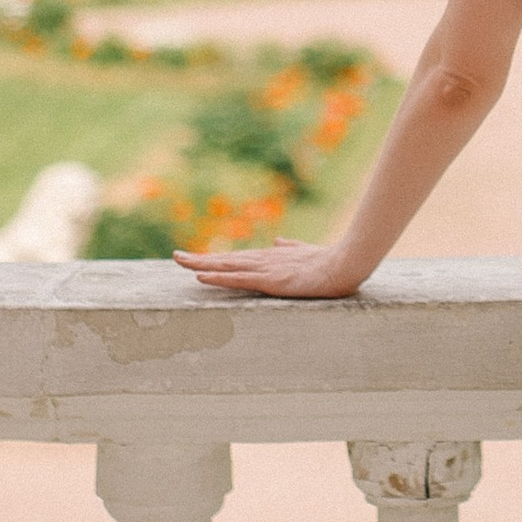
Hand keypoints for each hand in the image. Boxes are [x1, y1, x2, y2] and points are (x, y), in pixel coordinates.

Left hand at [182, 239, 369, 299]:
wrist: (345, 263)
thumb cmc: (329, 261)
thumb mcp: (305, 254)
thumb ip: (290, 248)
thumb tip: (278, 241)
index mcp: (270, 258)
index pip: (236, 259)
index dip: (215, 259)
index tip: (195, 258)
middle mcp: (263, 261)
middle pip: (226, 260)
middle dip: (200, 259)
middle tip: (176, 256)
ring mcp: (266, 270)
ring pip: (227, 267)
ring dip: (203, 265)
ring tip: (181, 261)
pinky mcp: (271, 281)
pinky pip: (238, 280)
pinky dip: (218, 278)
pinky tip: (201, 277)